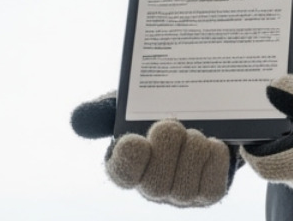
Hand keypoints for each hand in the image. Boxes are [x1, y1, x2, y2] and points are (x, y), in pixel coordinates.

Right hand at [70, 93, 233, 207]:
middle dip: (165, 150)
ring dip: (192, 152)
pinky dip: (213, 162)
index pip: (120, 174)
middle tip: (172, 123)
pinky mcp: (207, 193)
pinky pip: (212, 188)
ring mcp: (180, 193)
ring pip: (184, 188)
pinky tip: (213, 144)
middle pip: (155, 184)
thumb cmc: (160, 105)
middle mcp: (151, 184)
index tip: (133, 139)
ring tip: (195, 132)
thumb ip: (104, 110)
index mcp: (126, 162)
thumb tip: (79, 121)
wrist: (206, 108)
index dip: (127, 161)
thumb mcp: (131, 100)